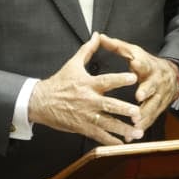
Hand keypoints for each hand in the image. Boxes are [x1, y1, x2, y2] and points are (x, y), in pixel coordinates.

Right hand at [28, 33, 143, 143]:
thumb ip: (88, 49)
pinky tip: (122, 144)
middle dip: (125, 110)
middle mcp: (88, 100)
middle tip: (138, 113)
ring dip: (123, 129)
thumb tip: (97, 35)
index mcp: (88, 84)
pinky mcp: (82, 127)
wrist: (41, 101)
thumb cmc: (58, 82)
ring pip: (107, 124)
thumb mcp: (73, 64)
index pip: (106, 81)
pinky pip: (99, 135)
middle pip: (109, 106)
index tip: (133, 77)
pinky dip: (111, 141)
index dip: (120, 79)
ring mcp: (86, 116)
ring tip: (138, 133)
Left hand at [96, 33, 178, 132]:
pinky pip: (150, 119)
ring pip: (152, 107)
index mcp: (147, 66)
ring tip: (134, 125)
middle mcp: (155, 81)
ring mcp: (159, 96)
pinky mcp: (158, 108)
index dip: (140, 65)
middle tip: (138, 101)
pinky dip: (142, 128)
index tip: (135, 65)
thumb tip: (99, 36)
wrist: (172, 75)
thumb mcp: (133, 52)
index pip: (144, 64)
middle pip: (152, 88)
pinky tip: (131, 136)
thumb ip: (117, 47)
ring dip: (144, 117)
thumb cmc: (146, 63)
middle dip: (146, 95)